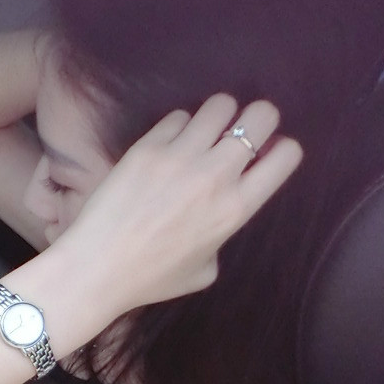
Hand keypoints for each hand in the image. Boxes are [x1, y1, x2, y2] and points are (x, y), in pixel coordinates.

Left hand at [48, 93, 302, 313]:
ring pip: (221, 104)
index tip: (266, 156)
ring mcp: (181, 156)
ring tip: (204, 133)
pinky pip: (178, 116)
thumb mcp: (205, 270)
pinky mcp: (148, 146)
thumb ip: (223, 237)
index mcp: (236, 209)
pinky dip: (179, 126)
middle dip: (257, 120)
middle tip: (239, 133)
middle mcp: (216, 175)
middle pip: (262, 115)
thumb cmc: (151, 278)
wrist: (97, 267)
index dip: (281, 149)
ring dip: (218, 116)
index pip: (286, 155)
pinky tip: (168, 144)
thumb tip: (221, 215)